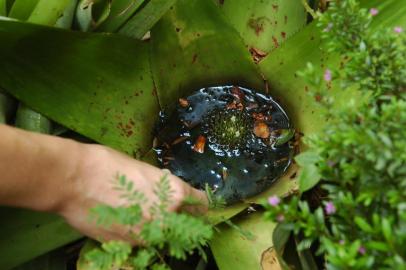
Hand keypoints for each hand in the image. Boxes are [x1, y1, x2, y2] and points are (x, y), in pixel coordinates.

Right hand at [57, 144, 207, 243]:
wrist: (74, 180)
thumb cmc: (109, 165)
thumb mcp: (144, 170)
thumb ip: (162, 187)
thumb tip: (166, 193)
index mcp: (175, 194)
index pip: (202, 204)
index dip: (200, 202)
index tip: (196, 203)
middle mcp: (167, 219)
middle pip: (188, 224)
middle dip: (183, 218)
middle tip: (169, 209)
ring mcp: (147, 236)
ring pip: (164, 235)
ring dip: (160, 228)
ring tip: (143, 213)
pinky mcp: (127, 246)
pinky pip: (142, 241)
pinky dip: (140, 234)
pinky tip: (126, 221)